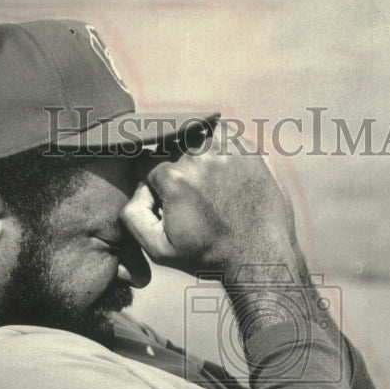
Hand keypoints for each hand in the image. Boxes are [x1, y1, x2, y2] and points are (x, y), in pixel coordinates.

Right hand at [120, 122, 293, 276]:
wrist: (257, 256)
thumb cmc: (207, 256)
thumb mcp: (159, 249)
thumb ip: (132, 215)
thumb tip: (136, 185)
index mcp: (174, 178)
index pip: (144, 162)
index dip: (150, 182)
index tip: (163, 198)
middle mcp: (199, 157)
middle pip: (168, 147)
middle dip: (171, 166)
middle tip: (187, 194)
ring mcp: (226, 148)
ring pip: (193, 135)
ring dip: (192, 152)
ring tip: (204, 181)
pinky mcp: (247, 147)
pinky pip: (220, 132)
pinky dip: (216, 145)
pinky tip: (220, 169)